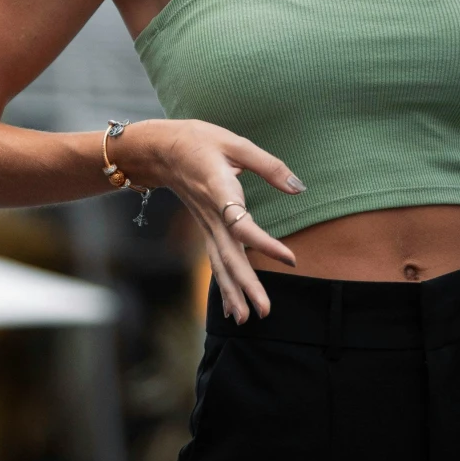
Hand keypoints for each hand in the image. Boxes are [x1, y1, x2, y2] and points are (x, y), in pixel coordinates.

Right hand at [113, 118, 302, 322]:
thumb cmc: (199, 140)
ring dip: (232, 293)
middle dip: (246, 285)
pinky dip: (224, 285)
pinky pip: (215, 261)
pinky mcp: (205, 229)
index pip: (242, 225)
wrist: (160, 148)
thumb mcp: (236, 143)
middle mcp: (211, 215)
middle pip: (229, 256)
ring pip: (219, 264)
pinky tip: (232, 308)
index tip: (290, 259)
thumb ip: (269, 166)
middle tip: (264, 311)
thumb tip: (299, 187)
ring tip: (246, 319)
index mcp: (219, 192)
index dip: (265, 244)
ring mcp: (206, 226)